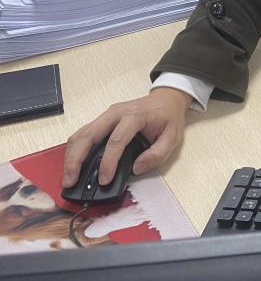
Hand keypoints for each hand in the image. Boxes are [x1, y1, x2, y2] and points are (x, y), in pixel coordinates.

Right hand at [62, 88, 191, 187]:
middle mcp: (116, 113)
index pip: (116, 140)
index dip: (107, 162)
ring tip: (68, 176)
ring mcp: (107, 114)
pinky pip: (84, 133)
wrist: (166, 98)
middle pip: (89, 135)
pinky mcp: (102, 119)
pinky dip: (75, 149)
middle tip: (70, 181)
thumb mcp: (172, 137)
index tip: (103, 180)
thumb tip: (136, 168)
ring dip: (71, 155)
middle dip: (76, 159)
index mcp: (135, 116)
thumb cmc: (168, 117)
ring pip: (81, 133)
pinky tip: (73, 163)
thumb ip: (157, 155)